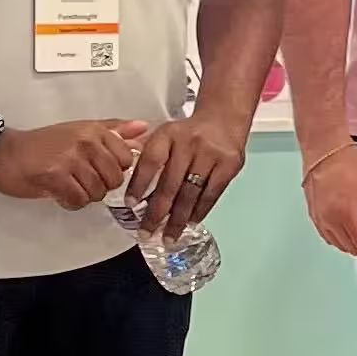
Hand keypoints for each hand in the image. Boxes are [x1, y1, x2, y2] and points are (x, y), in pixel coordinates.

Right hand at [0, 117, 148, 207]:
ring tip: (67, 184)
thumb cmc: (40, 144)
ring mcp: (71, 158)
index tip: (97, 169)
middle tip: (78, 179)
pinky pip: (78, 200)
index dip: (113, 171)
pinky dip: (69, 202)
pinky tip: (58, 192)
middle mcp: (86, 141)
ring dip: (82, 195)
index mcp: (94, 130)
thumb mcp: (79, 130)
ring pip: (97, 192)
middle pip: (114, 179)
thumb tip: (142, 127)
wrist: (4, 153)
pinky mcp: (56, 176)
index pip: (127, 159)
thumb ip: (113, 130)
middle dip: (99, 186)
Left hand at [125, 105, 249, 239]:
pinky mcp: (229, 164)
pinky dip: (199, 211)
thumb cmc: (189, 132)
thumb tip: (127, 183)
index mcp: (168, 134)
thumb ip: (145, 154)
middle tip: (146, 233)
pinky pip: (211, 194)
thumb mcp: (165, 133)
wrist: (224, 118)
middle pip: (170, 184)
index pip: (150, 162)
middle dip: (156, 213)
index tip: (131, 204)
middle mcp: (189, 143)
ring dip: (178, 219)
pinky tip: (190, 222)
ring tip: (168, 237)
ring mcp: (211, 154)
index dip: (139, 184)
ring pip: (190, 194)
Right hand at [299, 138, 356, 270]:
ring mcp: (319, 217)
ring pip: (339, 245)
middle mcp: (330, 218)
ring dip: (356, 249)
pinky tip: (351, 237)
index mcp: (347, 211)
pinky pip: (328, 237)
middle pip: (352, 247)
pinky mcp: (313, 214)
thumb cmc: (348, 161)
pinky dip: (341, 242)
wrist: (323, 147)